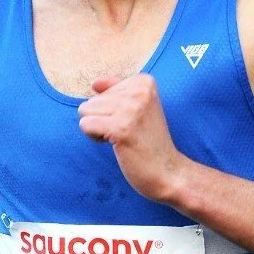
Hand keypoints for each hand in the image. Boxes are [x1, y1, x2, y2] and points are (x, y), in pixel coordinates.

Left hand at [77, 74, 184, 201]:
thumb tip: (94, 83)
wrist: (168, 171)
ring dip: (98, 128)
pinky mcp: (121, 128)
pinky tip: (116, 144)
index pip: (104, 90)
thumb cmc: (150, 141)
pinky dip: (95, 137)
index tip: (131, 122)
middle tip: (128, 132)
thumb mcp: (139, 108)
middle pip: (92, 100)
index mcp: (144, 82)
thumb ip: (117, 91)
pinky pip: (85, 125)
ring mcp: (131, 109)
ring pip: (85, 111)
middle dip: (103, 119)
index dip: (111, 110)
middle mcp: (139, 91)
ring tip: (122, 137)